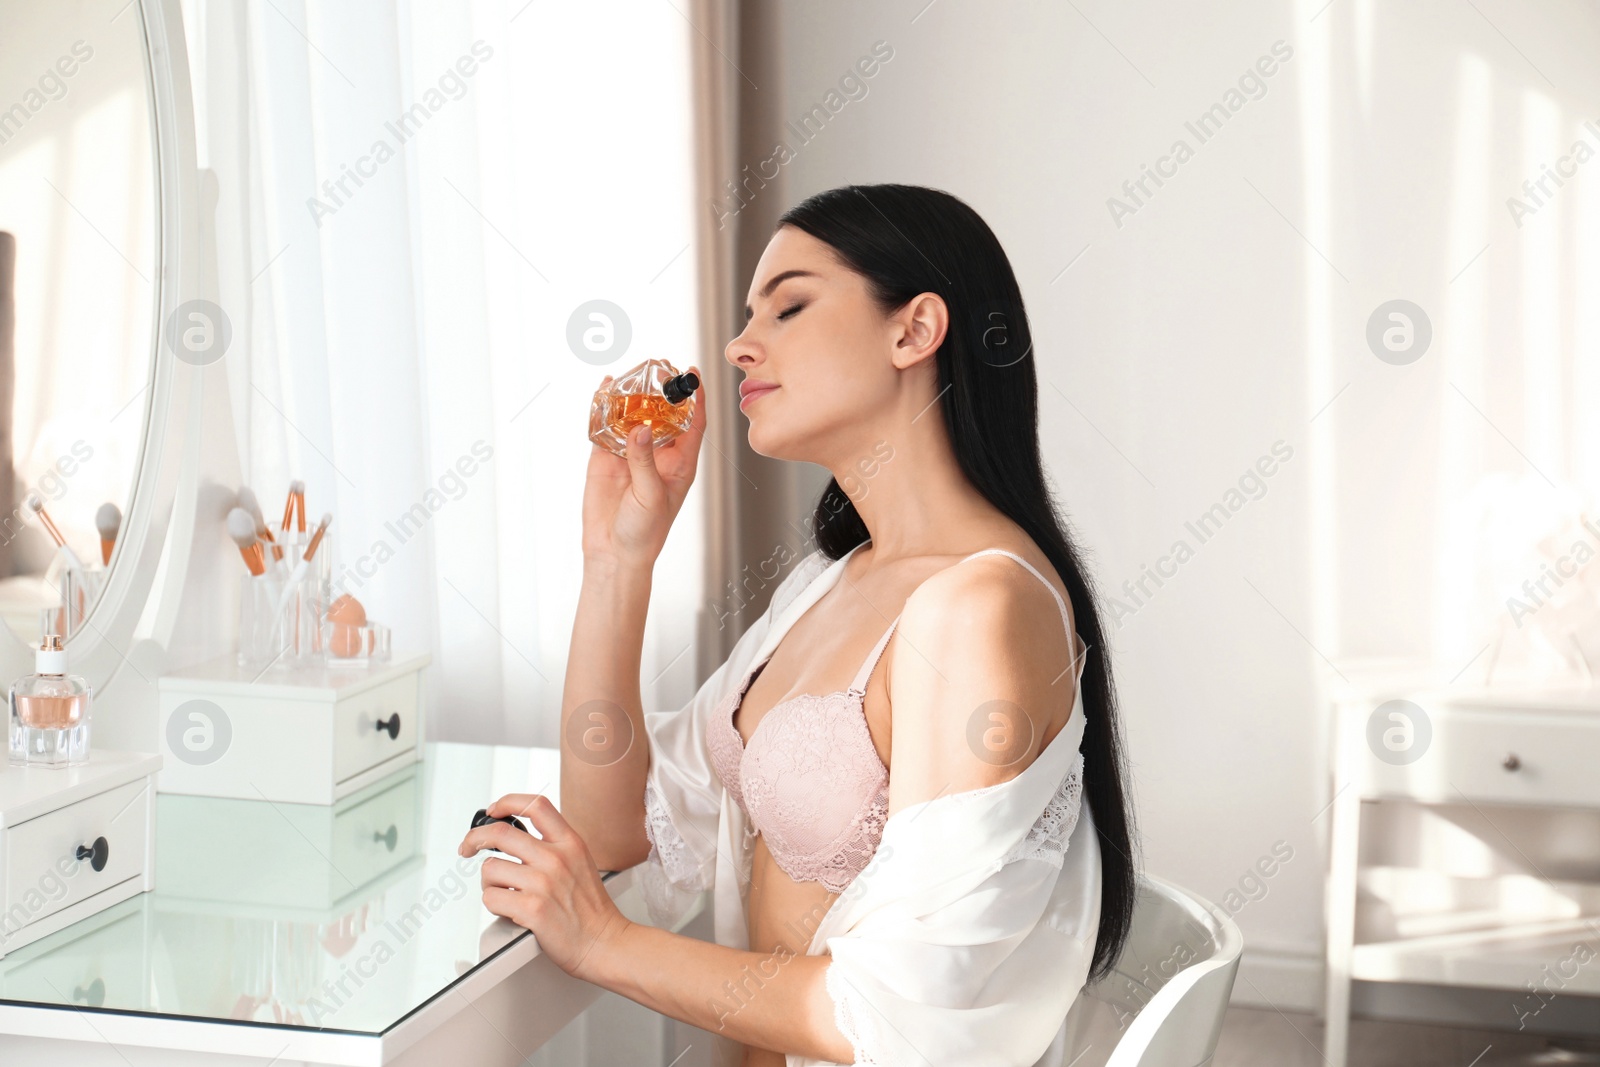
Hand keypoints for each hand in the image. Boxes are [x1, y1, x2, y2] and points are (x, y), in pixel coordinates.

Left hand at [458, 793, 632, 981]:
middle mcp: (556, 858)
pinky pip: (491, 898)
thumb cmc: (591, 908)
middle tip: (468, 847)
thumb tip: (516, 836)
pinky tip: (509, 909)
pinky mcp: (532, 909)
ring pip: (490, 869)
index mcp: (570, 842)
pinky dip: (494, 904)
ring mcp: (543, 883)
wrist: (604, 942)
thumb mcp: (581, 862)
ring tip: (504, 892)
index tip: (493, 811)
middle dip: (474, 839)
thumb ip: (554, 845)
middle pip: (500, 833)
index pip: (535, 805)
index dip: (507, 802)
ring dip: (489, 882)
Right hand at [582, 365, 705, 566]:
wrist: (612, 553)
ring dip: (631, 395)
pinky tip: (603, 389)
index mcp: (680, 463)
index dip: (696, 398)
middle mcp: (657, 453)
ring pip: (633, 415)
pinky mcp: (606, 457)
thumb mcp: (651, 497)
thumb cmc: (644, 532)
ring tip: (630, 372)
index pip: (693, 423)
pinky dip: (603, 408)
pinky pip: (606, 427)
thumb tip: (640, 427)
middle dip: (660, 390)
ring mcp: (631, 453)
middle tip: (656, 367)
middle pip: (662, 413)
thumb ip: (644, 461)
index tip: (694, 373)